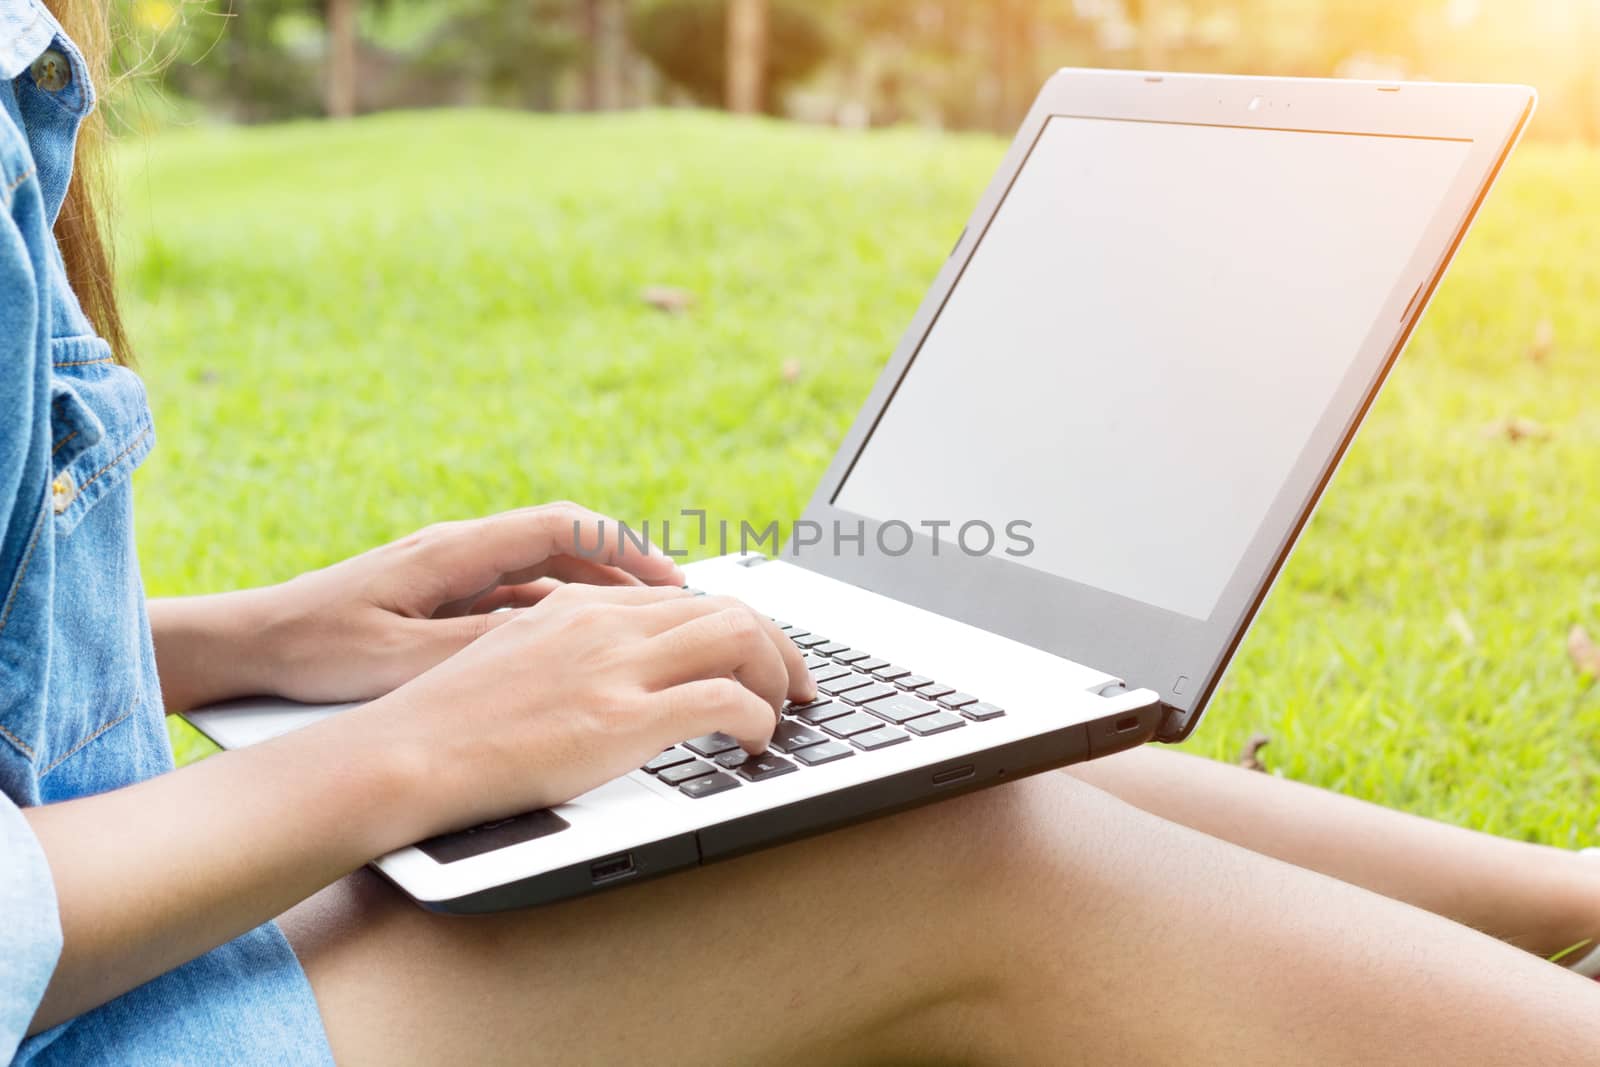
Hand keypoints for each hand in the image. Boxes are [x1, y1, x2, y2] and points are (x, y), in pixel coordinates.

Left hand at [256, 502, 686, 703]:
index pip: (560, 528)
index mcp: (455, 552)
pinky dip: (559, 609)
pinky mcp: (439, 597)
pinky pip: (517, 594)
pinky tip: (582, 643)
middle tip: (679, 601)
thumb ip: (482, 643)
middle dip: (625, 565)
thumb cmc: (316, 649)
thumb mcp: (403, 658)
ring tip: (647, 622)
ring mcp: (451, 572)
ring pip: (543, 569)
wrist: (250, 645)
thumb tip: (559, 634)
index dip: (623, 547)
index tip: (670, 578)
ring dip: (596, 588)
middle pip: (563, 541)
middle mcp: (459, 551)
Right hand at [350, 583, 815, 835]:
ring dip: (780, 675)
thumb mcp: (513, 662)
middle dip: (780, 646)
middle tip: (801, 684)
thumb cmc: (447, 724)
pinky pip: (726, 700)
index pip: (689, 599)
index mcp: (581, 608)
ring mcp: (616, 666)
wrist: (405, 753)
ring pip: (740, 638)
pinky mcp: (621, 717)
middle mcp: (606, 623)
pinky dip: (760, 718)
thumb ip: (568, 654)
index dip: (742, 626)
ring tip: (786, 711)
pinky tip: (757, 741)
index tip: (761, 656)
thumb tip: (610, 674)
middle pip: (730, 608)